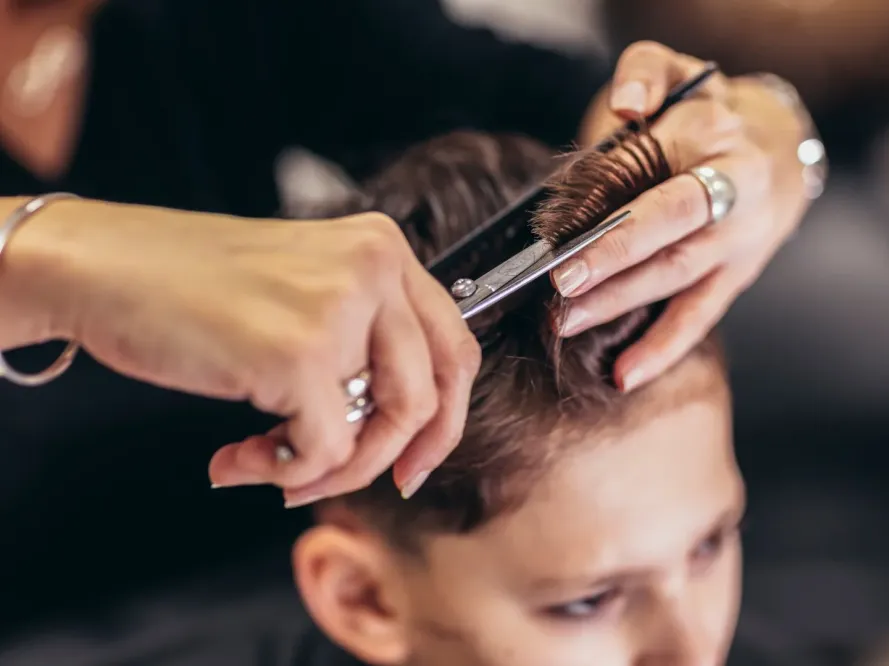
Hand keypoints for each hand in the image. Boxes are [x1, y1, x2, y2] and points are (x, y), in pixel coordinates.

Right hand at [8, 200, 479, 503]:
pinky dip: (285, 471)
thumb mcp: (304, 291)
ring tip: (269, 468)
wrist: (100, 268)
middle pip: (430, 394)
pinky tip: (236, 458)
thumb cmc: (189, 287)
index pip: (454, 346)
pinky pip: (325, 450)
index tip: (411, 462)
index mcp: (382, 249)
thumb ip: (359, 342)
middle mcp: (374, 268)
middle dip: (388, 458)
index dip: (442, 419)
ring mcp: (339, 309)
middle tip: (336, 482)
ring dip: (329, 472)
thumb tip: (396, 434)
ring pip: (383, 430)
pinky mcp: (299, 354)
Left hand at [565, 42, 811, 390]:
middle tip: (560, 285)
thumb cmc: (707, 114)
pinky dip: (662, 350)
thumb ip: (645, 74)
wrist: (780, 151)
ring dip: (621, 305)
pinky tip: (624, 376)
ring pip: (677, 279)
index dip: (612, 215)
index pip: (658, 181)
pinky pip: (698, 318)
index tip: (565, 243)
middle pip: (671, 233)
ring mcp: (739, 244)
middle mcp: (736, 195)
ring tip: (566, 322)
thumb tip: (624, 108)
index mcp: (717, 141)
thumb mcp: (679, 73)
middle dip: (613, 262)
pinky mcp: (736, 278)